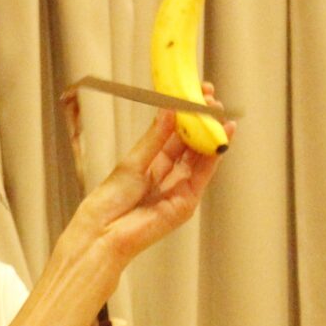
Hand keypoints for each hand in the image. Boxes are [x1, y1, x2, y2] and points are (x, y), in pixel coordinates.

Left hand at [74, 84, 231, 262]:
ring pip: (201, 156)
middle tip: (211, 97)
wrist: (103, 233)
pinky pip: (203, 174)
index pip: (176, 133)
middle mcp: (169, 174)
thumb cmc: (109, 200)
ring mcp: (179, 188)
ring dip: (212, 133)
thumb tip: (170, 109)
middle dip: (203, 119)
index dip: (187, 113)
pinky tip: (222, 136)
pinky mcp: (186, 202)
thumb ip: (155, 138)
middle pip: (192, 142)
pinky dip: (214, 155)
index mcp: (152, 163)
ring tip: (219, 110)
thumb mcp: (133, 161)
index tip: (196, 92)